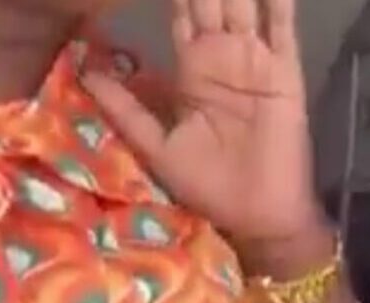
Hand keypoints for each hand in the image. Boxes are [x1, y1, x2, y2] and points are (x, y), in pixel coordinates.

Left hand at [82, 0, 324, 245]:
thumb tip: (85, 70)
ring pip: (245, 5)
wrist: (258, 214)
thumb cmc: (209, 187)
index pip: (181, 15)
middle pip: (212, 1)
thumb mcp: (157, 147)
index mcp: (194, 73)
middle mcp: (225, 59)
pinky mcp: (285, 75)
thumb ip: (126, 108)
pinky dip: (278, 3)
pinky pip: (282, 30)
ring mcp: (257, 64)